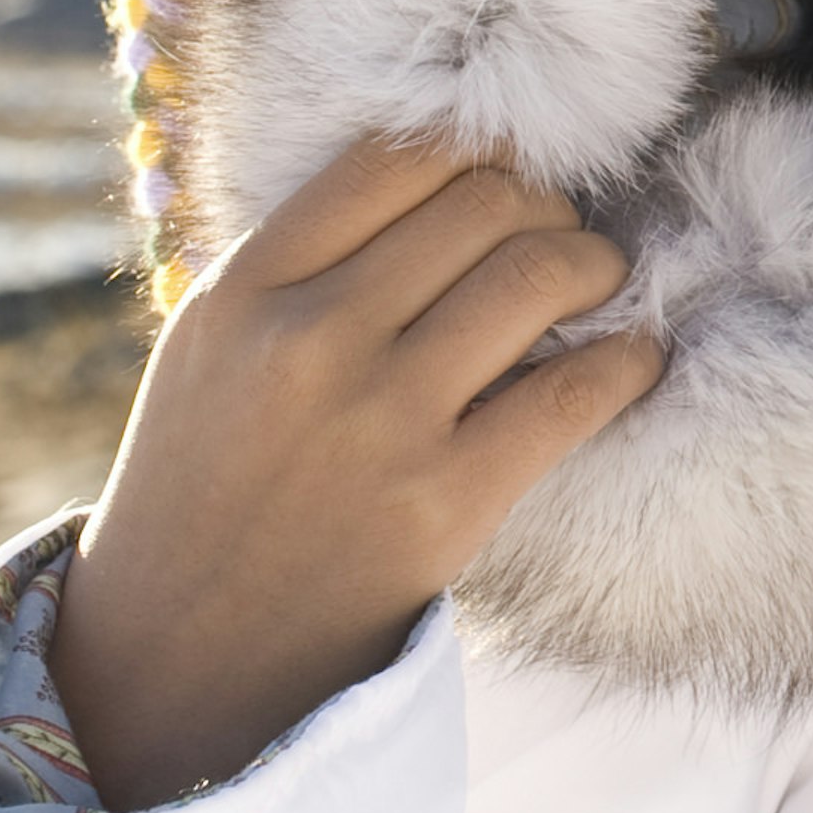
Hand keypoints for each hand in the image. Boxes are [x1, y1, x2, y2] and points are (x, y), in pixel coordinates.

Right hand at [55, 137, 665, 808]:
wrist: (179, 657)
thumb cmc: (216, 481)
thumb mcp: (217, 346)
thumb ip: (312, 260)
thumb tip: (466, 176)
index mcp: (245, 290)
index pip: (400, 156)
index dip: (481, 156)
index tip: (506, 185)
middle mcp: (310, 339)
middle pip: (488, 203)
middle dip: (549, 210)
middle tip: (561, 241)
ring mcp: (382, 420)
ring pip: (541, 273)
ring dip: (596, 267)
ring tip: (598, 287)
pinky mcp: (447, 500)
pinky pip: (582, 388)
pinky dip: (632, 360)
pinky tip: (632, 362)